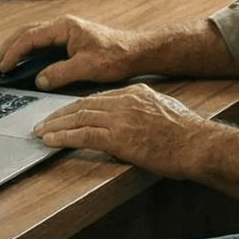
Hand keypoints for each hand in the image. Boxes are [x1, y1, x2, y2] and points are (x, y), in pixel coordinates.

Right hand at [0, 15, 144, 90]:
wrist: (136, 52)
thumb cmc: (117, 55)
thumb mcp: (88, 67)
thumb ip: (61, 73)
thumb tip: (39, 81)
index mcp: (65, 27)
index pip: (30, 37)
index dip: (13, 52)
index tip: (2, 67)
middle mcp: (62, 26)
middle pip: (26, 33)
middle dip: (7, 49)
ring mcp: (65, 32)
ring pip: (32, 38)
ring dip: (16, 50)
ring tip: (3, 66)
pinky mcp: (69, 41)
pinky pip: (42, 45)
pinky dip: (29, 54)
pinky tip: (24, 66)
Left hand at [30, 83, 216, 179]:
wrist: (197, 145)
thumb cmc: (187, 134)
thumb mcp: (164, 111)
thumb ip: (144, 110)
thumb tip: (133, 119)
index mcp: (135, 93)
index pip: (98, 98)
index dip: (76, 106)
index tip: (64, 113)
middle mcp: (125, 101)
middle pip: (83, 105)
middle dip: (60, 114)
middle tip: (43, 122)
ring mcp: (121, 119)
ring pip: (78, 118)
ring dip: (56, 126)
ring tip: (41, 133)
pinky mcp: (119, 138)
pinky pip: (83, 136)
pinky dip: (63, 138)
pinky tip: (51, 141)